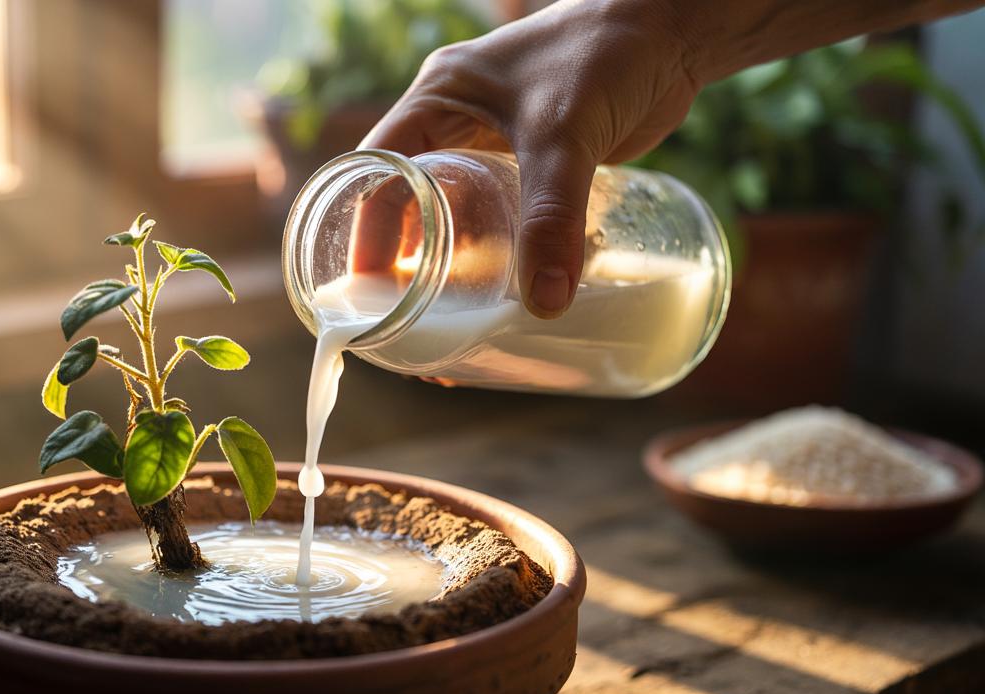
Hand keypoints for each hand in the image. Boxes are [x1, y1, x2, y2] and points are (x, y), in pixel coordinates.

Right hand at [362, 0, 702, 317]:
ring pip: (454, 208)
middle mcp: (456, 119)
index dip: (365, 226)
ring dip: (448, 256)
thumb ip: (552, 216)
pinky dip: (493, 247)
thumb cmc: (605, 54)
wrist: (673, 31)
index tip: (367, 284)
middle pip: (408, 196)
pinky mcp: (537, 160)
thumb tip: (545, 303)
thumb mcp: (565, 137)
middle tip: (403, 316)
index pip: (377, 168)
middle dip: (402, 254)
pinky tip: (499, 288)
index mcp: (436, 97)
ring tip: (444, 317)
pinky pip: (499, 212)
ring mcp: (496, 140)